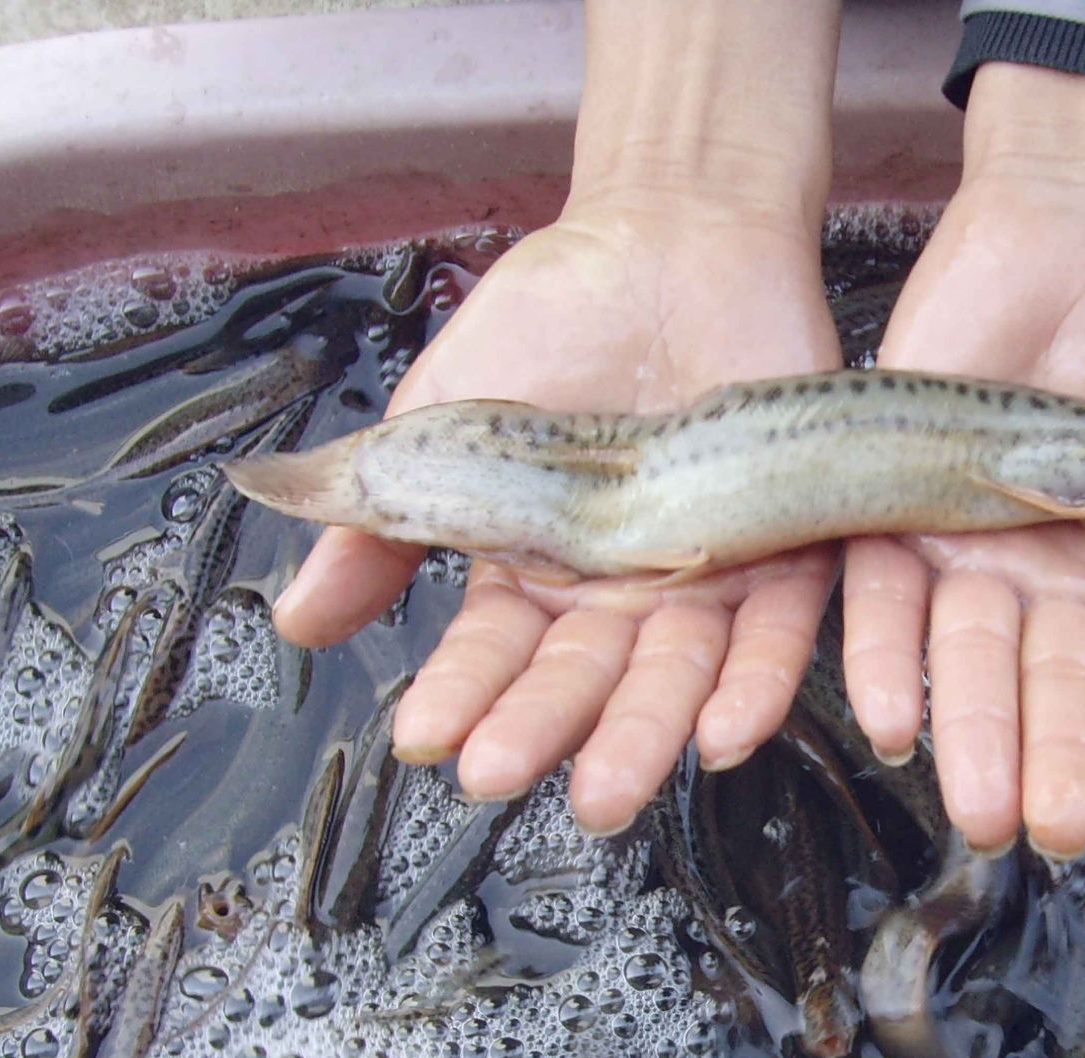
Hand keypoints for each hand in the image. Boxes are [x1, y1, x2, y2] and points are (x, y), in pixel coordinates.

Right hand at [270, 0, 842, 837]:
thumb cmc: (548, 326)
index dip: (464, 696)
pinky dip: (755, 686)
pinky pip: (778, 634)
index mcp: (537, 577)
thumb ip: (378, 525)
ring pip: (678, 677)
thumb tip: (295, 623)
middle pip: (586, 681)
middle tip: (503, 778)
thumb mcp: (443, 426)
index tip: (428, 740)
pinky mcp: (789, 550)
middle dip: (546, 730)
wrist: (668, 236)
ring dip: (643, 737)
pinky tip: (726, 735)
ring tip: (607, 792)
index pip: (495, 655)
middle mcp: (621, 599)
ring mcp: (706, 580)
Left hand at [843, 65, 1084, 858]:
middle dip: (1054, 756)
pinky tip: (891, 714)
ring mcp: (982, 548)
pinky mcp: (905, 505)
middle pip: (1056, 686)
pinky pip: (889, 594)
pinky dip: (886, 653)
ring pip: (972, 659)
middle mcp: (1064, 581)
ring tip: (978, 804)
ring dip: (972, 731)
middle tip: (1048, 826)